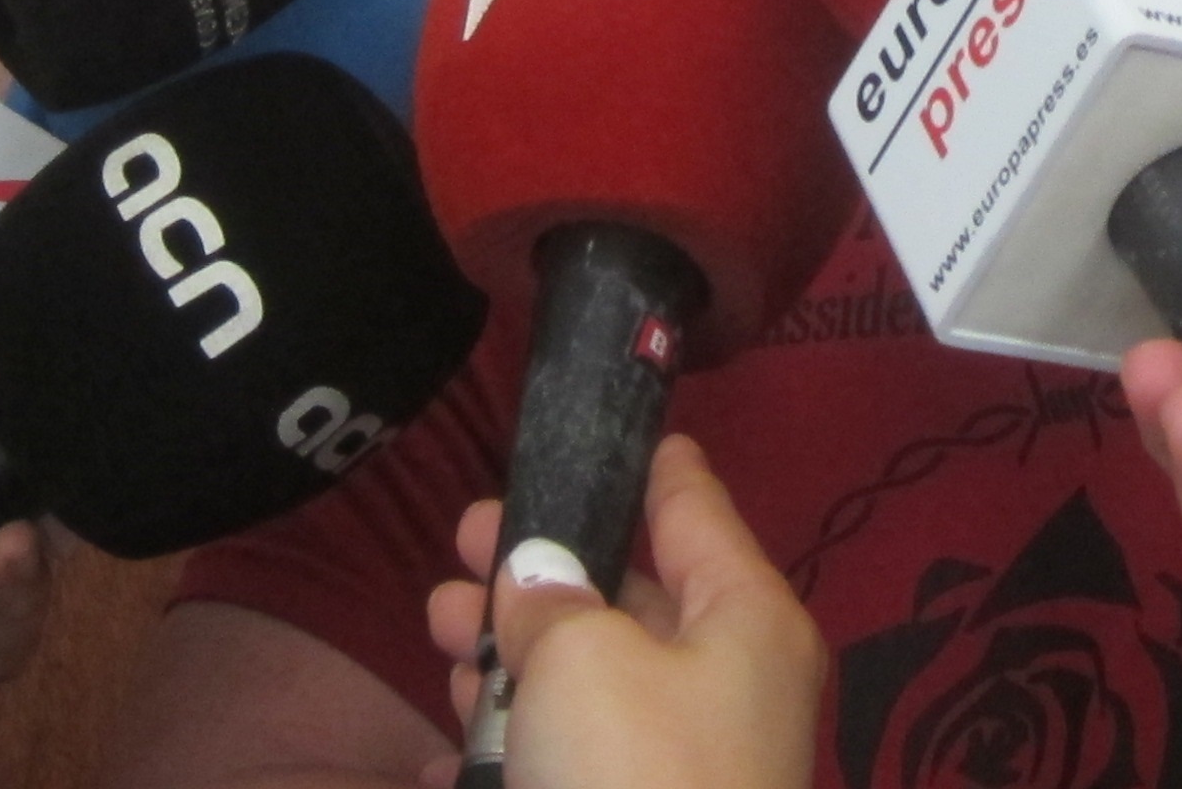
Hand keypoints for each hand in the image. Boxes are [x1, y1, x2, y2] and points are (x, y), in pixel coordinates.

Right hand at [419, 436, 822, 788]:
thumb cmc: (635, 780)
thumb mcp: (581, 661)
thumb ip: (551, 601)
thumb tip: (535, 578)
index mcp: (745, 617)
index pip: (694, 504)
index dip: (636, 461)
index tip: (586, 427)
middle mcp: (730, 682)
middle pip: (631, 597)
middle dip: (540, 571)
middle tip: (462, 542)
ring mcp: (688, 766)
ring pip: (593, 684)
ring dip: (513, 659)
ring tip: (437, 628)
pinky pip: (572, 767)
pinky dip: (511, 753)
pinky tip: (444, 755)